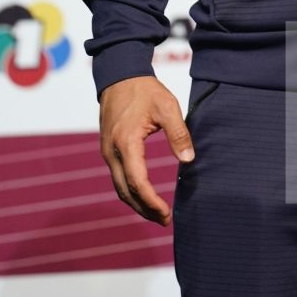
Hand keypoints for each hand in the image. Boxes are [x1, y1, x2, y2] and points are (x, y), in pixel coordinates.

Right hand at [99, 75, 194, 225]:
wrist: (119, 76)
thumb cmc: (144, 90)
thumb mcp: (167, 106)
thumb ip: (178, 133)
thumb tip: (189, 159)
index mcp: (126, 142)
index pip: (137, 182)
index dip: (151, 201)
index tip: (166, 213)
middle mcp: (112, 152)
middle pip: (125, 191)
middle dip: (144, 209)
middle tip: (165, 220)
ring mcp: (107, 152)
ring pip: (119, 187)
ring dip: (137, 203)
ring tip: (157, 214)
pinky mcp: (108, 150)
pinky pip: (117, 178)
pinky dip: (130, 191)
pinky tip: (144, 196)